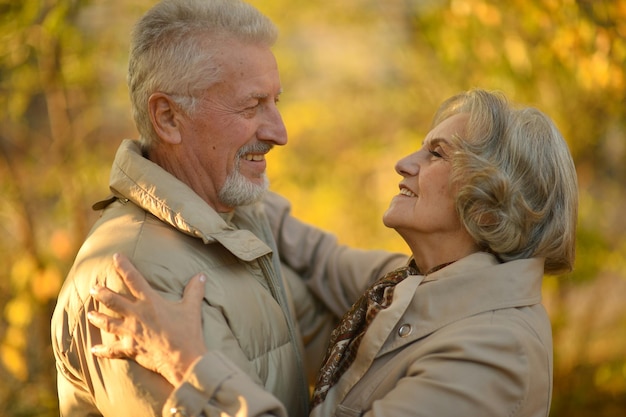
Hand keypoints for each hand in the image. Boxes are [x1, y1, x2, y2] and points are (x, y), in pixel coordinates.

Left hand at [87, 253, 207, 385]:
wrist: (183, 358)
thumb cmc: (187, 331)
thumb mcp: (192, 307)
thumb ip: (195, 290)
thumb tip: (201, 275)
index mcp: (150, 302)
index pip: (134, 279)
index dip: (124, 266)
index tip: (115, 257)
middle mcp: (136, 315)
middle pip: (113, 301)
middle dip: (102, 293)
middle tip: (93, 288)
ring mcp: (131, 333)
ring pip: (108, 323)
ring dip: (98, 318)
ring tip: (89, 314)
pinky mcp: (131, 349)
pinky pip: (113, 349)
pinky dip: (102, 350)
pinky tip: (93, 350)